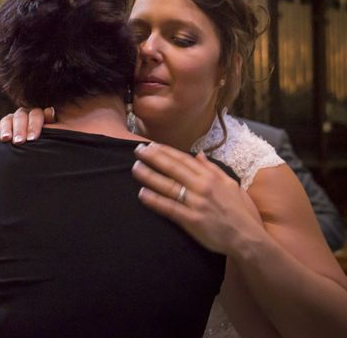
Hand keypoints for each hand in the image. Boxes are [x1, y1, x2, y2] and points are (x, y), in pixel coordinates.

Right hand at [0, 107, 55, 143]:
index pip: (35, 114)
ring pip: (7, 120)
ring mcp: (11, 122)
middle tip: (19, 142)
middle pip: (20, 116)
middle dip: (20, 129)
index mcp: (38, 116)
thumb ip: (53, 125)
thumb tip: (49, 111)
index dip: (34, 125)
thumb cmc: (48, 148)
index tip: (32, 139)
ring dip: (6, 129)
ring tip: (6, 139)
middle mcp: (24, 116)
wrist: (36, 160)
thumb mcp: (53, 137)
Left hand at [132, 143, 264, 254]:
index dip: (166, 151)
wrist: (248, 238)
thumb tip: (199, 155)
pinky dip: (155, 200)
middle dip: (153, 157)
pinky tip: (142, 194)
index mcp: (211, 177)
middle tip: (137, 150)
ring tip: (135, 168)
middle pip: (173, 168)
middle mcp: (202, 187)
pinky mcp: (192, 220)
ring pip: (168, 186)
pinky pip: (170, 208)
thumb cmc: (241, 212)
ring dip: (150, 176)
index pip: (183, 160)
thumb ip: (214, 169)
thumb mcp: (232, 185)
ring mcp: (196, 203)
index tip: (151, 145)